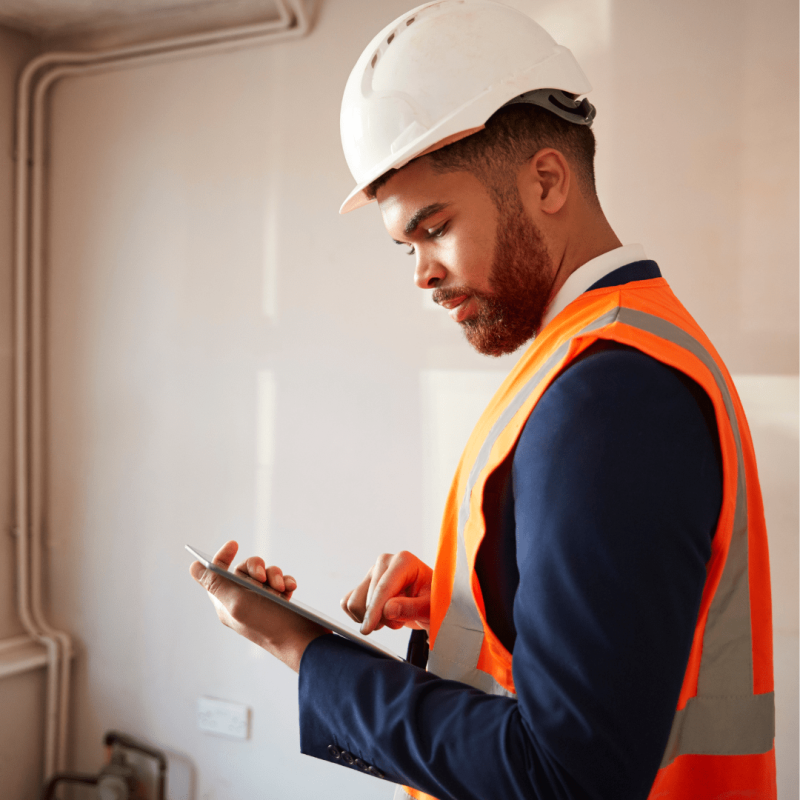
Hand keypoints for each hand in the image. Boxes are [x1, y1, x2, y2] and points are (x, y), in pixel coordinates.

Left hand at [190, 540, 327, 671]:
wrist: (301, 641)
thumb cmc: (268, 624)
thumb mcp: (237, 602)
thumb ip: (215, 583)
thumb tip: (194, 567)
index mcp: (227, 603)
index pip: (217, 573)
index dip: (223, 556)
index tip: (234, 544)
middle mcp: (243, 601)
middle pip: (244, 569)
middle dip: (256, 567)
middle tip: (263, 577)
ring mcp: (263, 601)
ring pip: (265, 573)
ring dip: (275, 575)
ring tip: (279, 588)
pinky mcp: (281, 601)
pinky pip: (281, 581)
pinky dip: (286, 581)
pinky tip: (290, 589)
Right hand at [341, 551, 431, 634]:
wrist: (428, 602)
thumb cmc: (432, 602)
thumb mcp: (430, 608)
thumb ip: (411, 608)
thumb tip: (388, 610)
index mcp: (403, 561)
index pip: (384, 588)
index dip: (375, 610)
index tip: (367, 629)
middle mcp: (385, 562)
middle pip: (368, 597)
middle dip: (381, 618)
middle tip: (400, 621)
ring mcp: (372, 572)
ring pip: (355, 602)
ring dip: (372, 619)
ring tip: (393, 618)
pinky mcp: (363, 583)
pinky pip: (347, 604)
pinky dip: (359, 616)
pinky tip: (378, 617)